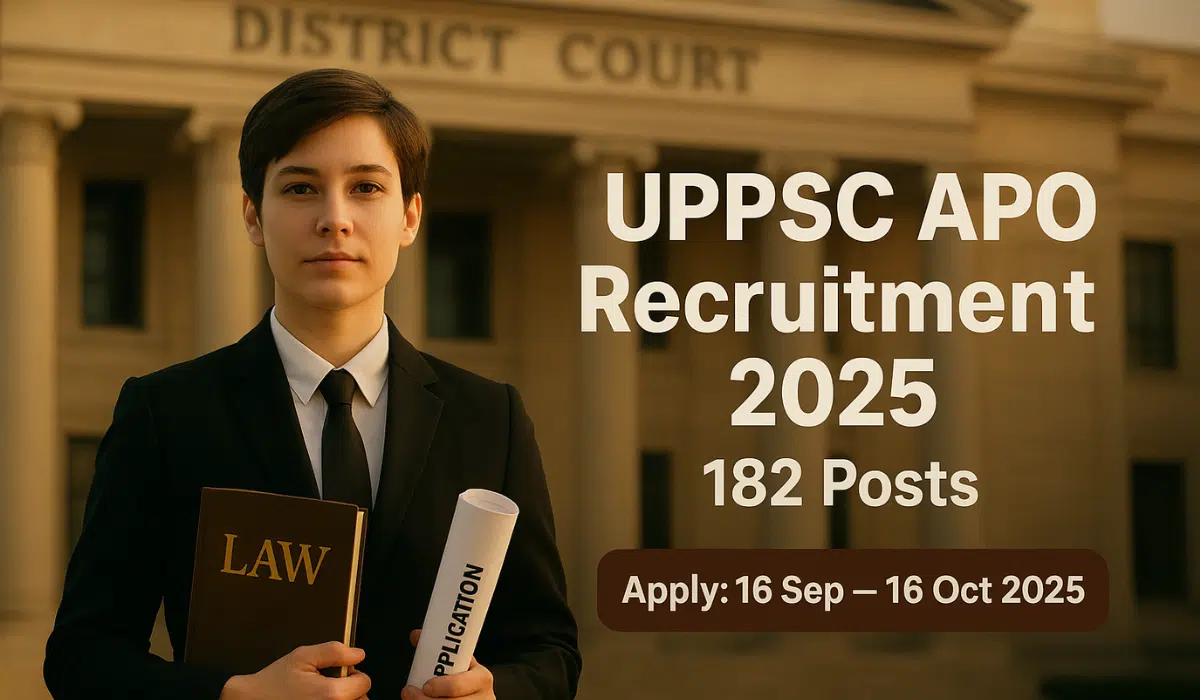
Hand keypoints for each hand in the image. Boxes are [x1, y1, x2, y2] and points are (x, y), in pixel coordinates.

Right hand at [220, 641, 371, 699]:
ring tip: (323, 695)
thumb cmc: (274, 681)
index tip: (342, 672)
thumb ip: (334, 652)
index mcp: (331, 694)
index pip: (364, 683)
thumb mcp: (303, 656)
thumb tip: (358, 654)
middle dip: (351, 689)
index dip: (354, 673)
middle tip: (330, 684)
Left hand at [402, 630, 494, 699]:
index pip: (458, 685)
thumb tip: (417, 635)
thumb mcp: (460, 665)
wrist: (478, 697)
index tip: (425, 686)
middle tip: (408, 693)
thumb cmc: (466, 681)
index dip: (442, 687)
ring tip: (410, 699)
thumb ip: (441, 653)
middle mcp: (484, 698)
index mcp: (482, 678)